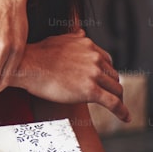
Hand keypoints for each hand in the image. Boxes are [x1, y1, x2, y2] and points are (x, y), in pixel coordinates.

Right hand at [15, 29, 129, 121]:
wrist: (27, 65)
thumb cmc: (37, 54)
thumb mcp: (58, 39)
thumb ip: (74, 38)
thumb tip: (82, 33)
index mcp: (88, 45)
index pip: (107, 61)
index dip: (107, 73)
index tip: (104, 81)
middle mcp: (95, 58)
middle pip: (113, 76)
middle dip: (111, 86)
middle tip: (109, 96)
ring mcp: (94, 74)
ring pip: (116, 89)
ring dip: (118, 99)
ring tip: (118, 109)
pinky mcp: (90, 91)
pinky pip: (113, 103)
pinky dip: (122, 112)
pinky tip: (125, 118)